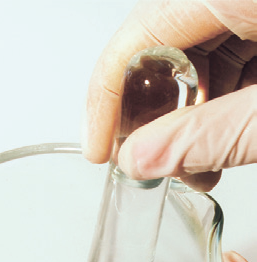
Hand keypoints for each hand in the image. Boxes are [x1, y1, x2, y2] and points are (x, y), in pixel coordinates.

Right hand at [84, 0, 256, 190]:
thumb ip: (212, 135)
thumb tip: (140, 158)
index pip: (138, 37)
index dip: (105, 101)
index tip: (99, 151)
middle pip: (158, 49)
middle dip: (146, 115)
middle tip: (142, 163)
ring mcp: (246, 6)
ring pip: (189, 58)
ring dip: (183, 118)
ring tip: (190, 166)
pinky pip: (223, 56)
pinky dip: (214, 105)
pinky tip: (215, 142)